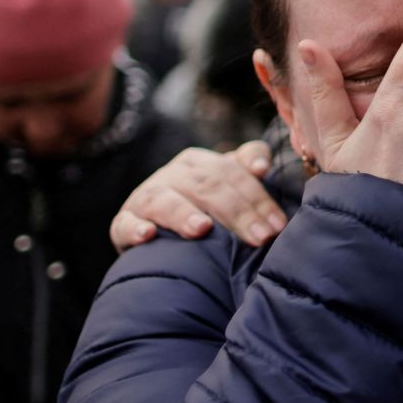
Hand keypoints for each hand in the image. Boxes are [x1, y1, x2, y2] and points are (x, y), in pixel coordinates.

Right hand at [109, 141, 286, 251]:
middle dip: (237, 212)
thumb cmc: (204, 210)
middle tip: (261, 238)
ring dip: (183, 214)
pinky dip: (135, 229)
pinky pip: (126, 224)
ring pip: (165, 200)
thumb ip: (246, 168)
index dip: (258, 196)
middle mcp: (173, 174)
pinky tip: (148, 235)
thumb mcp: (227, 187)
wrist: (156, 235)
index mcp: (200, 163)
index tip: (279, 224)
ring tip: (203, 229)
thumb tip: (261, 166)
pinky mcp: (124, 223)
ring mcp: (147, 197)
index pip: (232, 172)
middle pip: (207, 186)